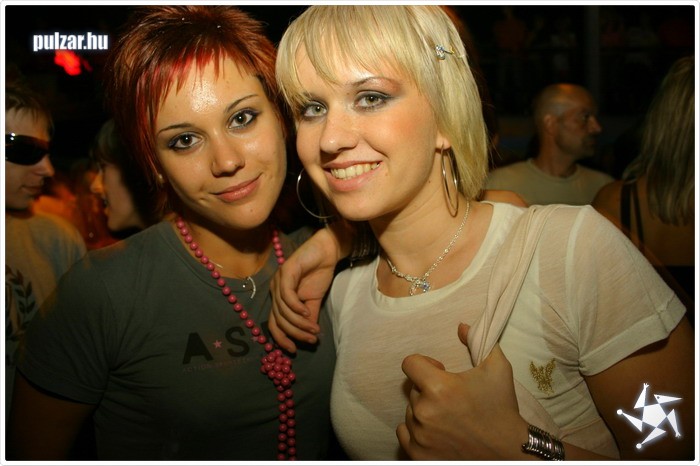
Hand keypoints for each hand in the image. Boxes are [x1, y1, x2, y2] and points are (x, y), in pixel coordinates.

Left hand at [269, 225, 348, 351]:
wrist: (327, 252)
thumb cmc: (318, 274)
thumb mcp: (314, 301)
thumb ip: (309, 317)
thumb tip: (309, 336)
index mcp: (279, 298)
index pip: (273, 323)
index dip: (281, 338)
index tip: (294, 350)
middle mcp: (275, 290)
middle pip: (278, 319)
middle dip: (295, 332)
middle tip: (311, 339)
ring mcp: (278, 280)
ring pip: (283, 310)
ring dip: (299, 323)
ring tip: (314, 328)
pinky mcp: (286, 272)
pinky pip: (287, 295)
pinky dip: (296, 307)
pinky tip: (307, 312)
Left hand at [396, 323, 528, 459]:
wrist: (509, 451)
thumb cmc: (501, 407)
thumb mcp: (497, 367)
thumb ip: (478, 340)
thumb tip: (461, 325)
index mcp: (438, 387)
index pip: (409, 363)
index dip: (424, 363)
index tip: (439, 370)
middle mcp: (424, 412)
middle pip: (412, 389)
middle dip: (428, 389)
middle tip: (451, 398)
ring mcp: (420, 436)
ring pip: (410, 412)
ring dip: (423, 410)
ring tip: (447, 415)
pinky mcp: (419, 454)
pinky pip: (404, 433)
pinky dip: (415, 430)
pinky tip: (435, 429)